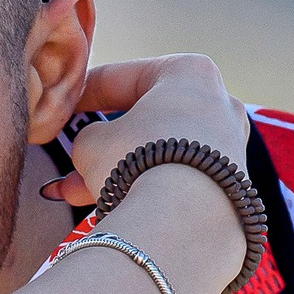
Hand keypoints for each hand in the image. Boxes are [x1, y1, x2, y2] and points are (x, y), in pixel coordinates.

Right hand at [52, 53, 252, 202]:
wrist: (183, 220)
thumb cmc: (139, 163)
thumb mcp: (92, 141)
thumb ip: (89, 135)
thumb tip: (94, 148)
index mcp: (189, 73)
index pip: (124, 77)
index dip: (85, 93)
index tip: (63, 107)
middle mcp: (218, 104)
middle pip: (146, 119)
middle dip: (104, 142)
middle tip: (73, 156)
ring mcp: (229, 147)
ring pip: (159, 154)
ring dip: (118, 171)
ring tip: (77, 192)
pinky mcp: (230, 186)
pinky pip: (176, 180)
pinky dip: (145, 189)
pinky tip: (111, 205)